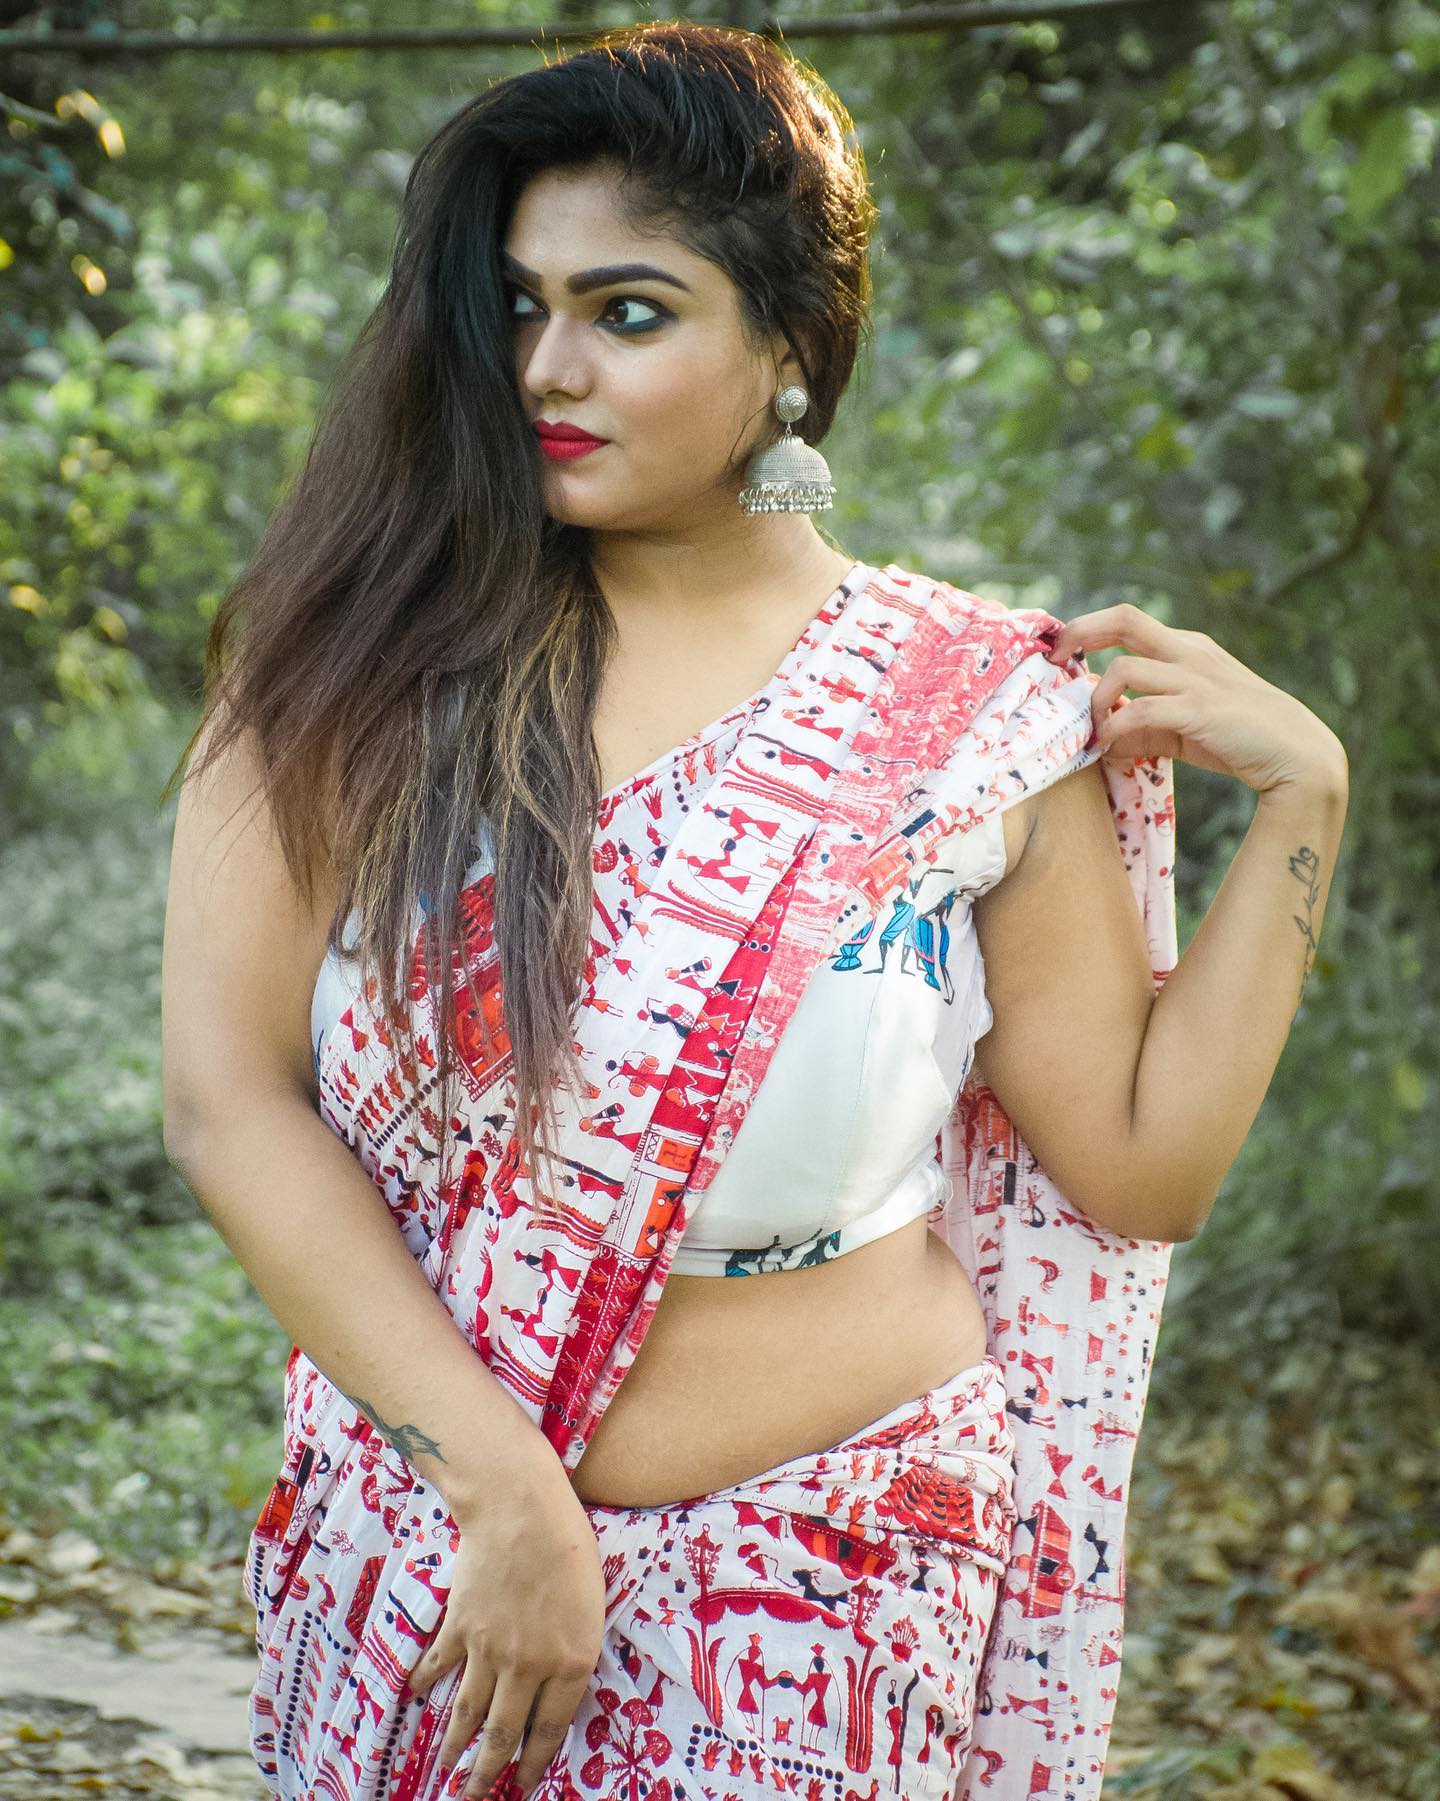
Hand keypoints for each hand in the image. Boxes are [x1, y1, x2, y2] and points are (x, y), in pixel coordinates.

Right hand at [405, 1473, 606, 1799]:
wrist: (521, 1509)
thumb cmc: (570, 1546)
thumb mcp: (592, 1605)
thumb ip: (575, 1651)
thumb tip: (561, 1685)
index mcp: (569, 1663)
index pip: (549, 1730)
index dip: (535, 1763)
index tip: (525, 1785)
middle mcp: (527, 1666)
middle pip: (502, 1734)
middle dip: (487, 1774)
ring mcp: (488, 1649)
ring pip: (468, 1713)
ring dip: (455, 1749)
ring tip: (447, 1774)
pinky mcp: (459, 1626)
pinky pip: (439, 1665)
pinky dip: (423, 1682)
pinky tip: (411, 1696)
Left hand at [1044, 604, 1348, 796]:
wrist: (1297, 756)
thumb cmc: (1238, 739)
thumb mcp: (1184, 727)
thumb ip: (1144, 725)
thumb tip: (1103, 737)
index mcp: (1187, 648)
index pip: (1128, 621)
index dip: (1087, 630)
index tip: (1061, 654)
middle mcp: (1189, 653)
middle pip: (1124, 619)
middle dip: (1080, 632)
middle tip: (1054, 659)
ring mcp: (1196, 679)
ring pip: (1124, 669)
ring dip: (1097, 702)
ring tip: (1094, 731)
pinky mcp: (1200, 710)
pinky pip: (1140, 710)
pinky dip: (1115, 729)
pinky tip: (1110, 748)